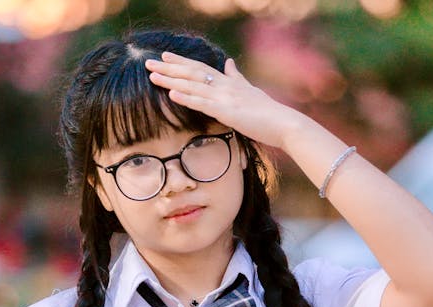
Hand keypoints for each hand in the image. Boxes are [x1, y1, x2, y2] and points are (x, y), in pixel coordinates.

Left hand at [145, 52, 299, 150]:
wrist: (283, 124)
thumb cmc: (268, 113)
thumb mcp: (251, 91)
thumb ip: (237, 77)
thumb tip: (229, 63)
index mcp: (228, 82)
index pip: (200, 68)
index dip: (181, 62)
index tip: (165, 56)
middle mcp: (224, 85)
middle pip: (192, 73)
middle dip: (169, 68)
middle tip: (149, 63)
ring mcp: (225, 97)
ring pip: (193, 86)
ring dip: (171, 80)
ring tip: (152, 75)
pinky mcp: (227, 112)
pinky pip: (202, 104)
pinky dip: (186, 98)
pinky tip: (172, 94)